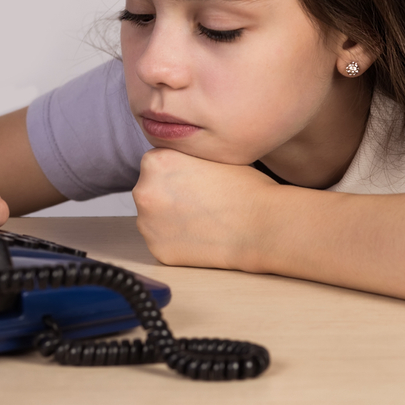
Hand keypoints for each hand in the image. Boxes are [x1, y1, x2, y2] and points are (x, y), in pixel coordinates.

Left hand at [132, 148, 278, 271]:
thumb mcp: (209, 154)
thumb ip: (183, 155)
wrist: (261, 225)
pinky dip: (176, 240)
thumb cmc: (244, 187)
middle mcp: (143, 191)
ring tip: (201, 218)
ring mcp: (147, 224)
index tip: (195, 180)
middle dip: (169, 195)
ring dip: (170, 218)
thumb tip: (173, 162)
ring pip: (153, 217)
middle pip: (150, 190)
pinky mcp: (158, 250)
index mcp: (154, 161)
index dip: (177, 172)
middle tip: (199, 200)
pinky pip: (162, 241)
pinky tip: (200, 235)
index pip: (155, 164)